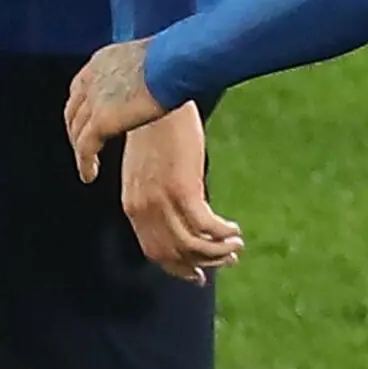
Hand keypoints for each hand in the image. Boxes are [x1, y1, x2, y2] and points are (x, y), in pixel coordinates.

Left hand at [119, 101, 242, 284]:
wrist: (157, 94)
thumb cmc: (156, 126)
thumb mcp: (147, 166)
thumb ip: (154, 191)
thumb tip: (178, 209)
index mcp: (132, 203)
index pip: (153, 251)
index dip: (177, 267)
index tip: (197, 274)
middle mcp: (143, 208)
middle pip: (172, 254)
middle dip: (201, 264)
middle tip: (226, 261)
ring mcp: (161, 200)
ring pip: (191, 246)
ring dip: (216, 252)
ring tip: (235, 246)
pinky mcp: (182, 189)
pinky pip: (205, 227)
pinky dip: (221, 233)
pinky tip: (234, 228)